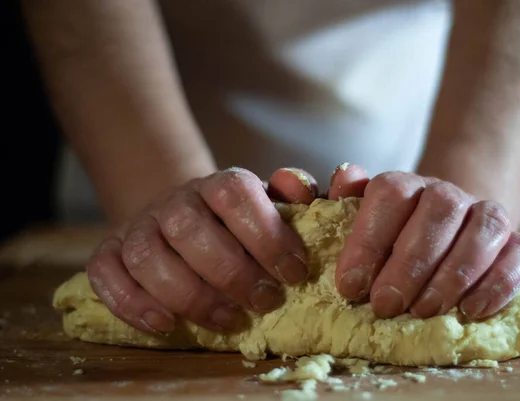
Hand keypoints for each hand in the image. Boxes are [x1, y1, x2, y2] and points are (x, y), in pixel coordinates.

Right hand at [87, 167, 323, 334]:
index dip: (266, 234)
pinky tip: (166, 323)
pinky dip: (132, 303)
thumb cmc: (238, 223)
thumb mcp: (271, 208)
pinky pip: (106, 274)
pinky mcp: (110, 252)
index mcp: (218, 184)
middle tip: (265, 301)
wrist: (185, 218)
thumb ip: (293, 197)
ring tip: (228, 320)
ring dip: (190, 295)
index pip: (234, 194)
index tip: (294, 272)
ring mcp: (139, 225)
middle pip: (189, 228)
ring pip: (147, 255)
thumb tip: (302, 191)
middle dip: (232, 272)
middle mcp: (175, 201)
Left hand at [333, 164, 519, 319]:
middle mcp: (448, 194)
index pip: (390, 194)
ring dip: (453, 274)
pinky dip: (499, 284)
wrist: (443, 235)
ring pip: (483, 229)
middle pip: (439, 211)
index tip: (350, 286)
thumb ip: (347, 200)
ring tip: (425, 310)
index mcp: (405, 185)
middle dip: (410, 264)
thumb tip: (344, 174)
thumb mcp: (360, 224)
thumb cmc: (391, 240)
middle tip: (386, 305)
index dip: (368, 241)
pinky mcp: (516, 243)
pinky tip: (472, 310)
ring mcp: (486, 216)